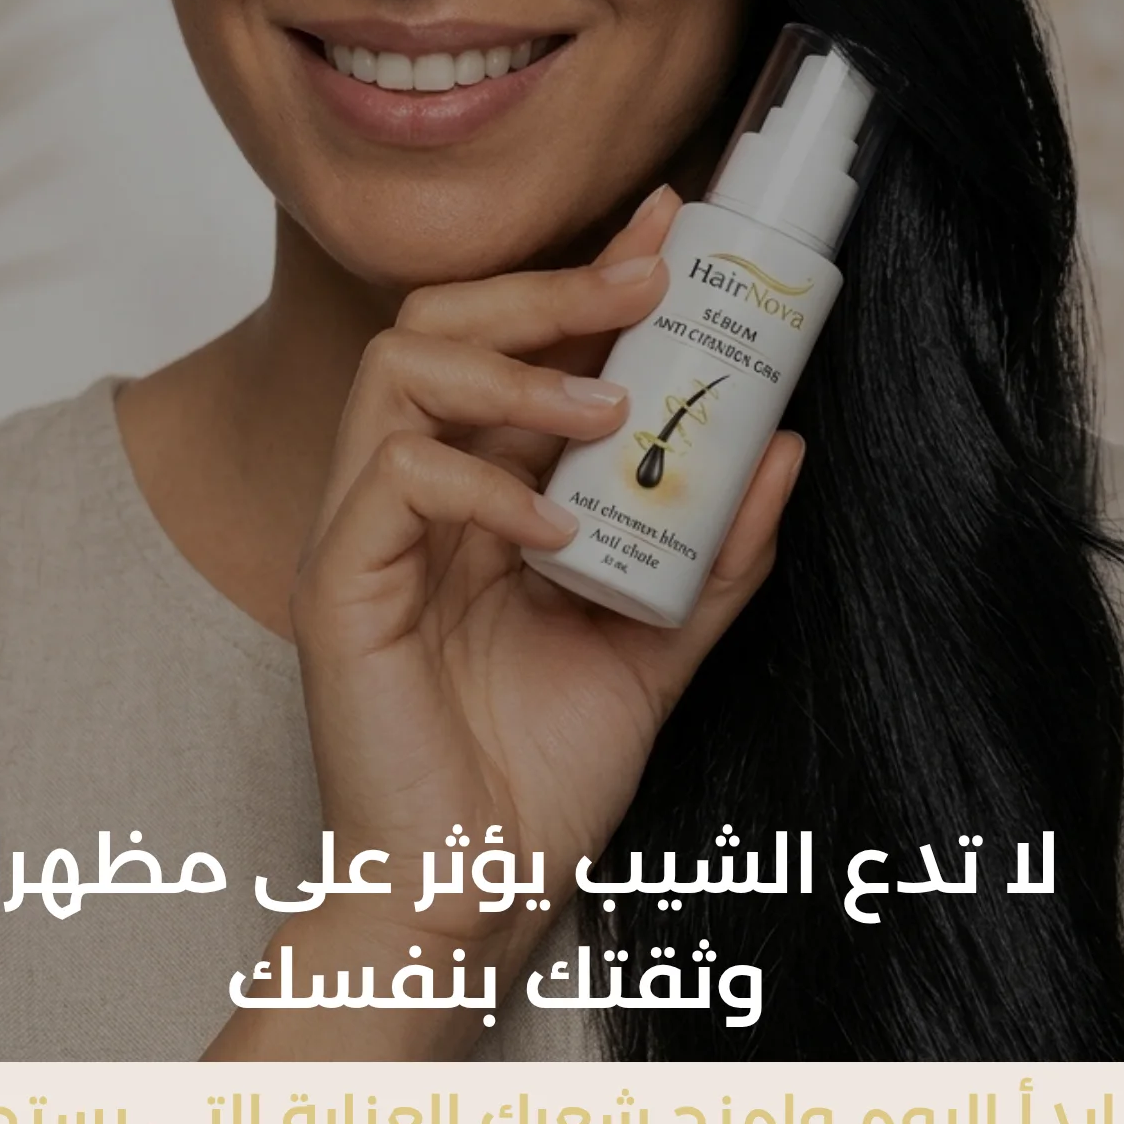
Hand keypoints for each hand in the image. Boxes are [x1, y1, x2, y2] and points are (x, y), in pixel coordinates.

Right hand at [288, 185, 803, 965]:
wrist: (472, 899)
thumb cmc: (535, 777)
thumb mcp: (656, 648)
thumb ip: (712, 555)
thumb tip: (782, 446)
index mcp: (473, 494)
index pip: (509, 342)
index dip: (584, 271)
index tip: (671, 224)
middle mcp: (408, 492)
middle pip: (440, 321)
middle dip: (549, 283)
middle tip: (648, 276)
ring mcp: (365, 533)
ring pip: (398, 370)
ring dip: (516, 371)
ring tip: (608, 405)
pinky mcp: (340, 586)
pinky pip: (393, 481)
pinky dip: (485, 488)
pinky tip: (559, 531)